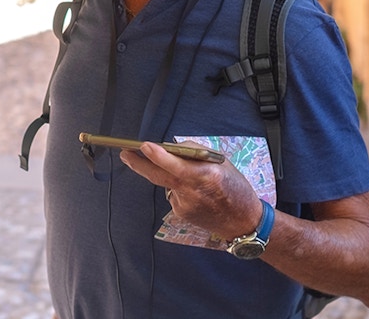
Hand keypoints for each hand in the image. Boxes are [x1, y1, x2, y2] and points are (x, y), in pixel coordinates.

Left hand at [118, 141, 264, 240]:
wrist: (243, 222)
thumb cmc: (236, 188)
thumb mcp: (222, 164)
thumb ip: (197, 154)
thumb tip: (173, 148)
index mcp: (205, 176)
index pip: (176, 166)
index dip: (158, 156)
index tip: (144, 146)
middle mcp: (191, 192)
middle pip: (158, 176)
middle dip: (138, 164)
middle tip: (125, 153)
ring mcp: (184, 205)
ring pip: (167, 184)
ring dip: (168, 175)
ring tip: (191, 177)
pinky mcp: (180, 214)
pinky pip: (173, 194)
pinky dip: (178, 187)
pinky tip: (194, 192)